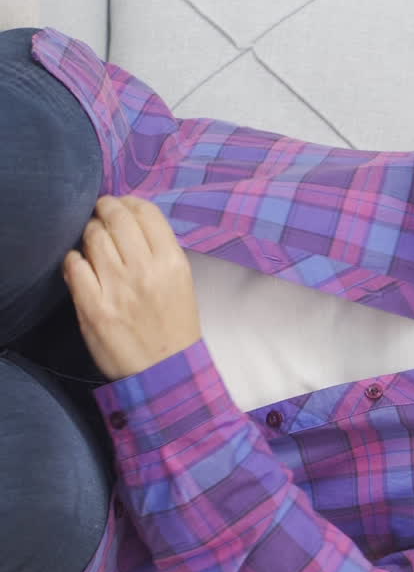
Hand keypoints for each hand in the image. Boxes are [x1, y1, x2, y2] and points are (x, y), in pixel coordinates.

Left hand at [62, 195, 201, 381]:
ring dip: (90, 233)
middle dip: (105, 209)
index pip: (146, 212)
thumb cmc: (175, 326)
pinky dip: (75, 259)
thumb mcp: (182, 282)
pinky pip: (74, 265)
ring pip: (92, 236)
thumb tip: (129, 221)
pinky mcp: (93, 307)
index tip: (122, 205)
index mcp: (173, 263)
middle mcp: (145, 271)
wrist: (165, 370)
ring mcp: (117, 288)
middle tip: (102, 214)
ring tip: (94, 243)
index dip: (129, 202)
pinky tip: (82, 266)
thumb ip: (159, 252)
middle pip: (116, 217)